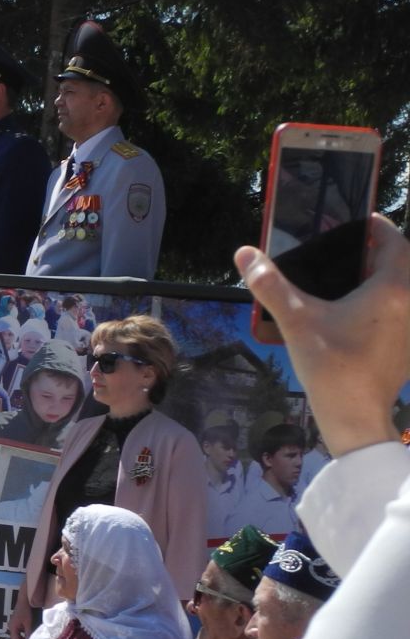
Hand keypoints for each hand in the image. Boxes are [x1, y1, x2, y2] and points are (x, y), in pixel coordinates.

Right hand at [9, 599, 36, 638]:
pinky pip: (21, 631)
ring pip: (19, 635)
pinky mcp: (18, 622)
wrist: (25, 600)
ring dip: (25, 638)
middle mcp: (11, 627)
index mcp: (12, 628)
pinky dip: (25, 634)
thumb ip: (28, 633)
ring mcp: (14, 624)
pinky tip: (31, 635)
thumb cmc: (26, 611)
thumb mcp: (28, 623)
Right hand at [236, 215, 409, 456]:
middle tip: (355, 249)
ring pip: (405, 290)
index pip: (396, 243)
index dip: (380, 227)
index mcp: (391, 289)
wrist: (356, 416)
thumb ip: (270, 284)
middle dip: (383, 253)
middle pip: (404, 265)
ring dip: (387, 279)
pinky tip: (361, 314)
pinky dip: (388, 304)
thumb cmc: (331, 364)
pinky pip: (402, 313)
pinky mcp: (408, 349)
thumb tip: (245, 253)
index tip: (363, 221)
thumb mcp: (296, 320)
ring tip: (355, 279)